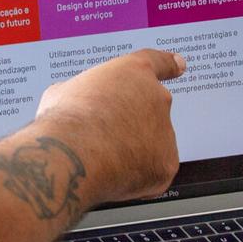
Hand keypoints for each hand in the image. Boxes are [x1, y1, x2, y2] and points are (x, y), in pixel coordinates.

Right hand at [33, 48, 184, 200]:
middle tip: (103, 137)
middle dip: (132, 126)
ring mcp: (166, 132)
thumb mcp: (64, 91)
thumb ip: (83, 93)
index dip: (168, 64)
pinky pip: (152, 172)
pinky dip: (135, 177)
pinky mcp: (166, 165)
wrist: (73, 154)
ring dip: (132, 152)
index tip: (178, 64)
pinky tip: (112, 174)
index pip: (159, 63)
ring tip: (101, 158)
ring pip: (151, 146)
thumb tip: (76, 105)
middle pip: (151, 112)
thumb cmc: (66, 121)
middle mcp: (158, 98)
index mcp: (135, 72)